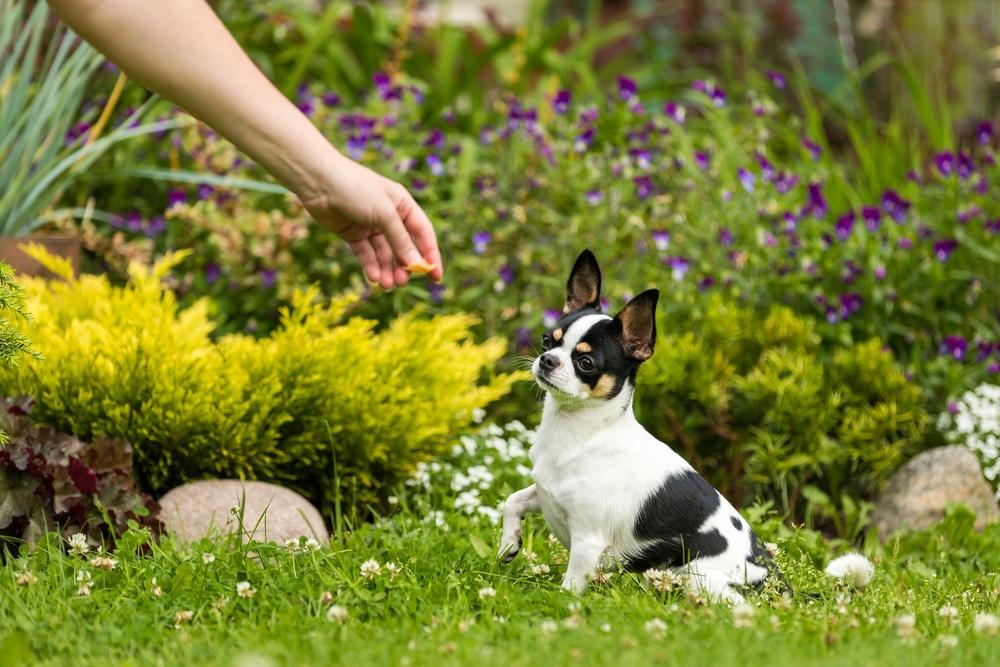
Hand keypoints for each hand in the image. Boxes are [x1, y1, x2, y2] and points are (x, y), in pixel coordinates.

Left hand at [301, 156, 442, 289]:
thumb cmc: (356, 189)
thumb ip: (400, 240)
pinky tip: (373, 277)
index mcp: (403, 205)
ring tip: (386, 284)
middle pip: (403, 247)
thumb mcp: (384, 214)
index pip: (423, 233)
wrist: (319, 182)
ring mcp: (371, 226)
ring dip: (387, 270)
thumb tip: (417, 264)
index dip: (430, 255)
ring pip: (384, 254)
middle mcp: (389, 216)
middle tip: (402, 282)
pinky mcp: (353, 234)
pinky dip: (370, 266)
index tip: (435, 276)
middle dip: (404, 266)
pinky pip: (366, 254)